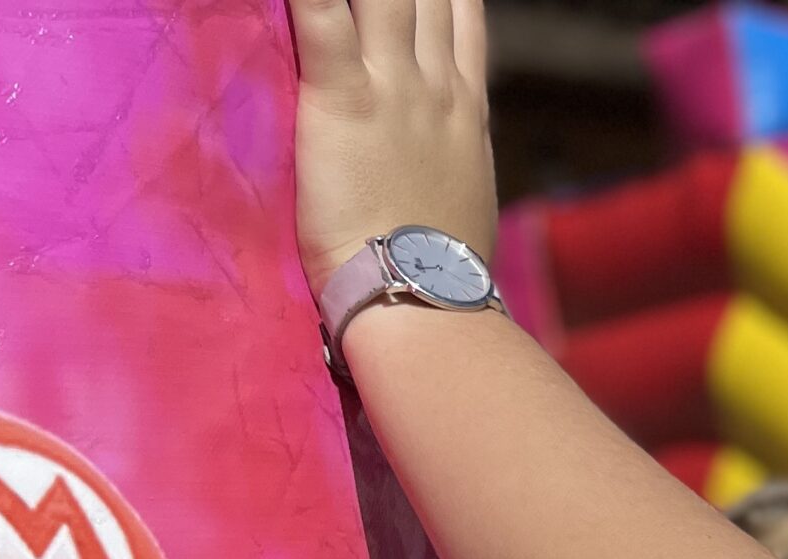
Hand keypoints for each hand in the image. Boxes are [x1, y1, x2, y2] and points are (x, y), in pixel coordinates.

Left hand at [288, 0, 497, 295]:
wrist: (424, 302)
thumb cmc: (437, 277)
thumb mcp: (464, 206)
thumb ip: (453, 167)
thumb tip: (448, 180)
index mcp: (465, 112)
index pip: (461, 19)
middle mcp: (436, 87)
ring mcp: (394, 88)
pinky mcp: (344, 96)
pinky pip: (322, 13)